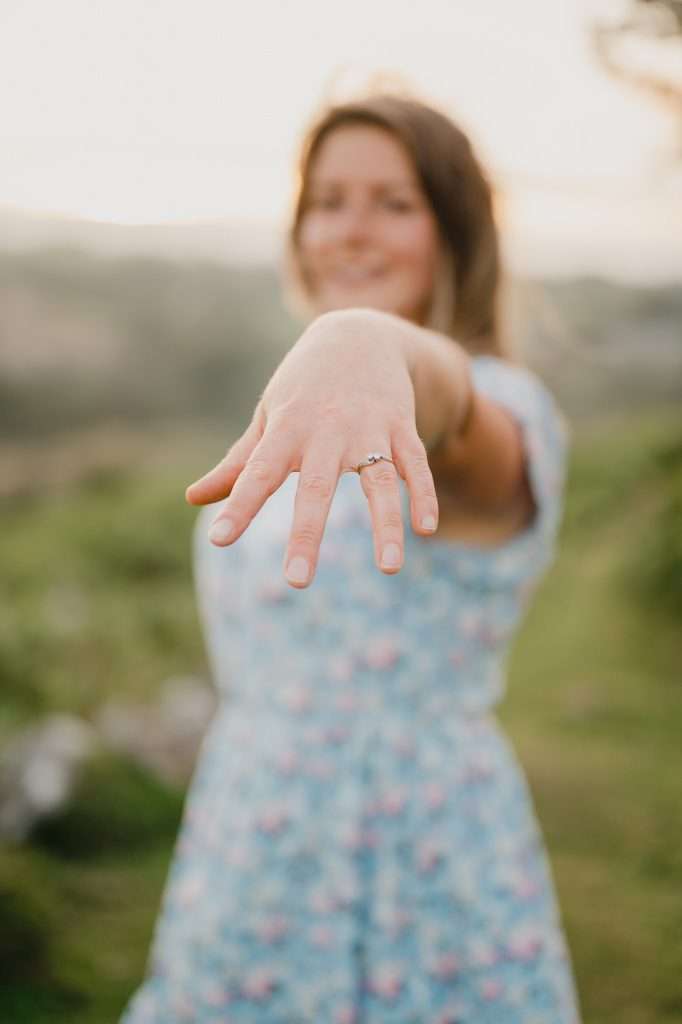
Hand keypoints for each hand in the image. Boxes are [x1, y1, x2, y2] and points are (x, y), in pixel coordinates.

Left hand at [185, 309, 438, 587]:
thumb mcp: (268, 417)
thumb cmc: (303, 388)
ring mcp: (369, 428)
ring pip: (380, 481)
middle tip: (296, 582)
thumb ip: (238, 464)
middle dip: (306, 534)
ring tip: (390, 569)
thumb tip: (193, 499)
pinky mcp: (402, 426)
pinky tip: (426, 529)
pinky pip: (416, 464)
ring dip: (386, 525)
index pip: (258, 473)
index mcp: (287, 429)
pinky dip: (424, 495)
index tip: (219, 539)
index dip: (239, 506)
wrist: (359, 334)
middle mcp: (327, 430)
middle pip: (317, 487)